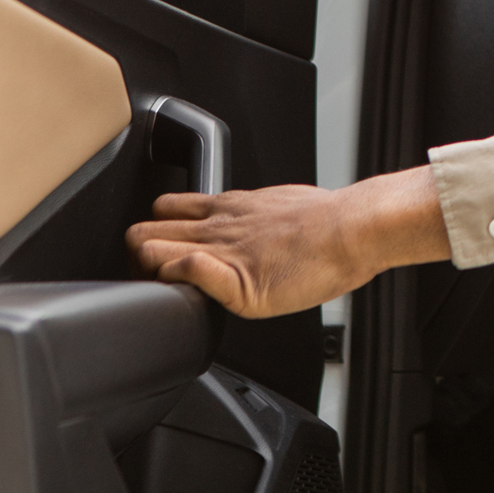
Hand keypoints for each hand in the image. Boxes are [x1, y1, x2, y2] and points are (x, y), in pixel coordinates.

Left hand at [126, 166, 450, 317]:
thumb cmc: (331, 221)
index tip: (155, 244)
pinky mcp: (235, 283)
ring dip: (149, 267)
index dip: (155, 227)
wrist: (354, 229)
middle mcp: (218, 226)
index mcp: (230, 207)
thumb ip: (257, 218)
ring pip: (154, 251)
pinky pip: (186, 273)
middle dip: (139, 250)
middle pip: (147, 230)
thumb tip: (258, 233)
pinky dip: (176, 280)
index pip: (167, 209)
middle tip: (147, 269)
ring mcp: (223, 253)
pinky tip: (183, 289)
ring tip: (161, 284)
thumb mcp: (282, 204)